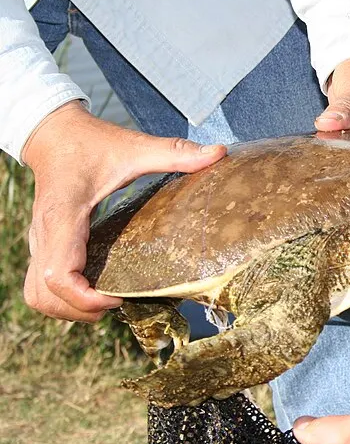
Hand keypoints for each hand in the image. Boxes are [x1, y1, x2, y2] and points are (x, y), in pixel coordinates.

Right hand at [22, 101, 225, 321]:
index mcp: (64, 217)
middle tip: (118, 301)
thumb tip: (219, 153)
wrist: (52, 133)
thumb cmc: (90, 142)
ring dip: (70, 308)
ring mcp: (38, 242)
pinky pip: (41, 285)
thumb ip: (175, 152)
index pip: (58, 275)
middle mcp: (43, 235)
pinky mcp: (41, 245)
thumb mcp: (134, 146)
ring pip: (37, 296)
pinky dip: (64, 298)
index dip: (86, 298)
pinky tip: (96, 288)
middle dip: (81, 310)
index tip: (118, 296)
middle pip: (44, 297)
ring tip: (107, 299)